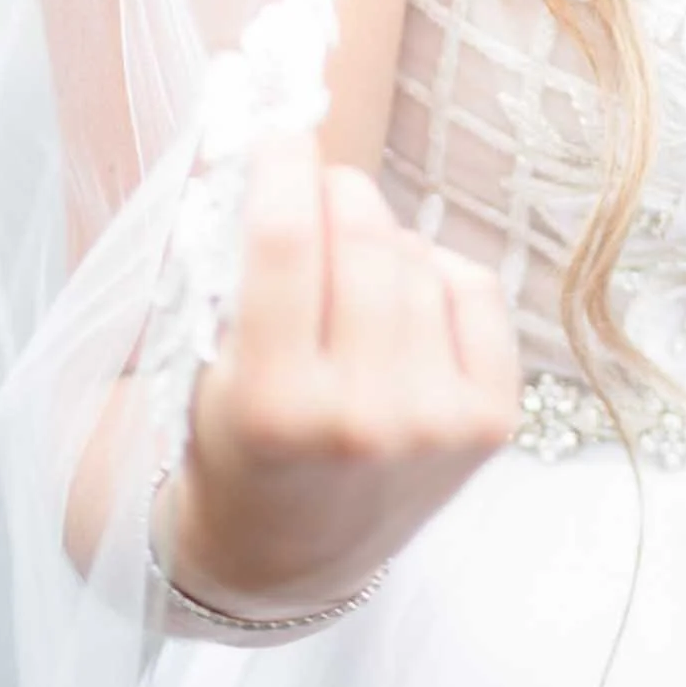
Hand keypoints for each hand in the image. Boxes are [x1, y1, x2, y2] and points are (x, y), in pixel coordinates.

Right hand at [166, 129, 517, 618]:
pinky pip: (472, 286)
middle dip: (335, 192)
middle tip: (314, 188)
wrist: (283, 559)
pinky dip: (434, 277)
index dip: (283, 164)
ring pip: (416, 258)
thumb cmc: (228, 441)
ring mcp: (434, 425)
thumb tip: (277, 141)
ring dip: (378, 242)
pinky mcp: (488, 423)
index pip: (285, 241)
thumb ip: (229, 262)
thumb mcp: (197, 364)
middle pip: (364, 236)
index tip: (280, 127)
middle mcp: (360, 421)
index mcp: (269, 408)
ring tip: (344, 280)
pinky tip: (399, 311)